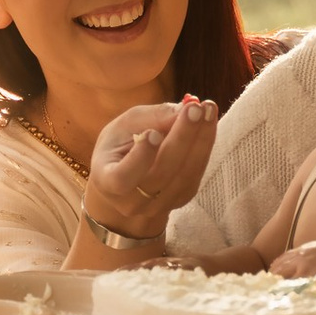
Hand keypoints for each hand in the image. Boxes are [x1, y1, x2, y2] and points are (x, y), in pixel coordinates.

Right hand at [88, 97, 216, 236]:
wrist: (125, 175)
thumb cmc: (120, 145)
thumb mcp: (126, 125)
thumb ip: (152, 117)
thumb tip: (185, 108)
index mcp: (107, 182)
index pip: (122, 178)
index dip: (140, 158)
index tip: (153, 132)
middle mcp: (131, 202)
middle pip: (161, 174)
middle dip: (181, 137)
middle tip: (195, 108)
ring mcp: (157, 206)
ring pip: (183, 176)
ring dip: (200, 141)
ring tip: (207, 109)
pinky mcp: (179, 201)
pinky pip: (195, 176)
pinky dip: (204, 147)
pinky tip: (208, 123)